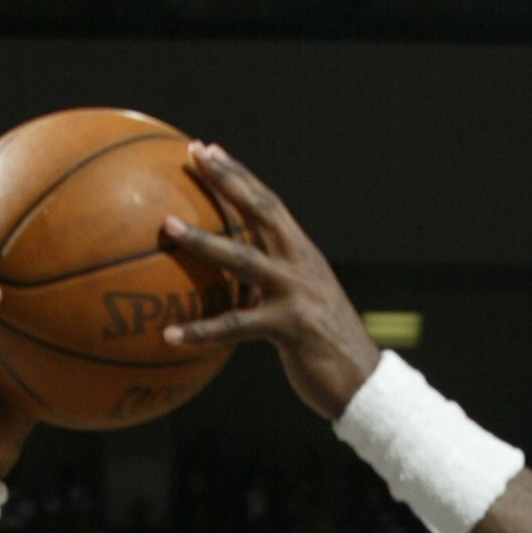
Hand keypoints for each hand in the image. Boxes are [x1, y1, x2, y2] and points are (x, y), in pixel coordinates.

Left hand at [161, 144, 377, 419]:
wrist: (364, 382)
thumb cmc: (327, 347)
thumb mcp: (303, 304)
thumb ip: (274, 286)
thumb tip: (234, 283)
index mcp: (303, 254)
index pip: (268, 203)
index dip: (239, 174)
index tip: (208, 150)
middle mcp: (301, 264)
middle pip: (260, 210)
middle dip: (226, 180)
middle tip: (192, 156)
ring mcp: (296, 293)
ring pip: (242, 259)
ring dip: (203, 240)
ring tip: (167, 227)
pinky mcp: (290, 328)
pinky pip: (235, 326)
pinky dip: (201, 331)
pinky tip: (169, 335)